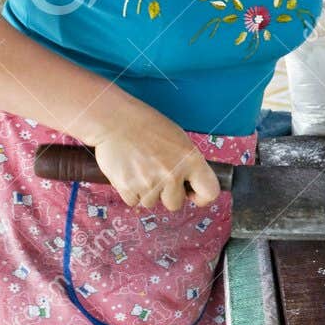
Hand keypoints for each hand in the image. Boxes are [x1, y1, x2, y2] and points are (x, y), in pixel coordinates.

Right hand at [93, 109, 219, 211]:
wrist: (114, 120)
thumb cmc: (147, 126)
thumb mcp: (178, 140)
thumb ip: (187, 163)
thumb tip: (191, 184)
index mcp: (191, 160)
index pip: (210, 192)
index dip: (202, 197)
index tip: (192, 193)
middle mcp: (172, 175)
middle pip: (175, 204)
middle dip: (167, 194)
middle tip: (156, 174)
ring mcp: (149, 183)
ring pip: (152, 203)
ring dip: (147, 191)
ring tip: (140, 168)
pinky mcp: (128, 188)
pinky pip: (133, 201)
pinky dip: (130, 191)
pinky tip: (129, 171)